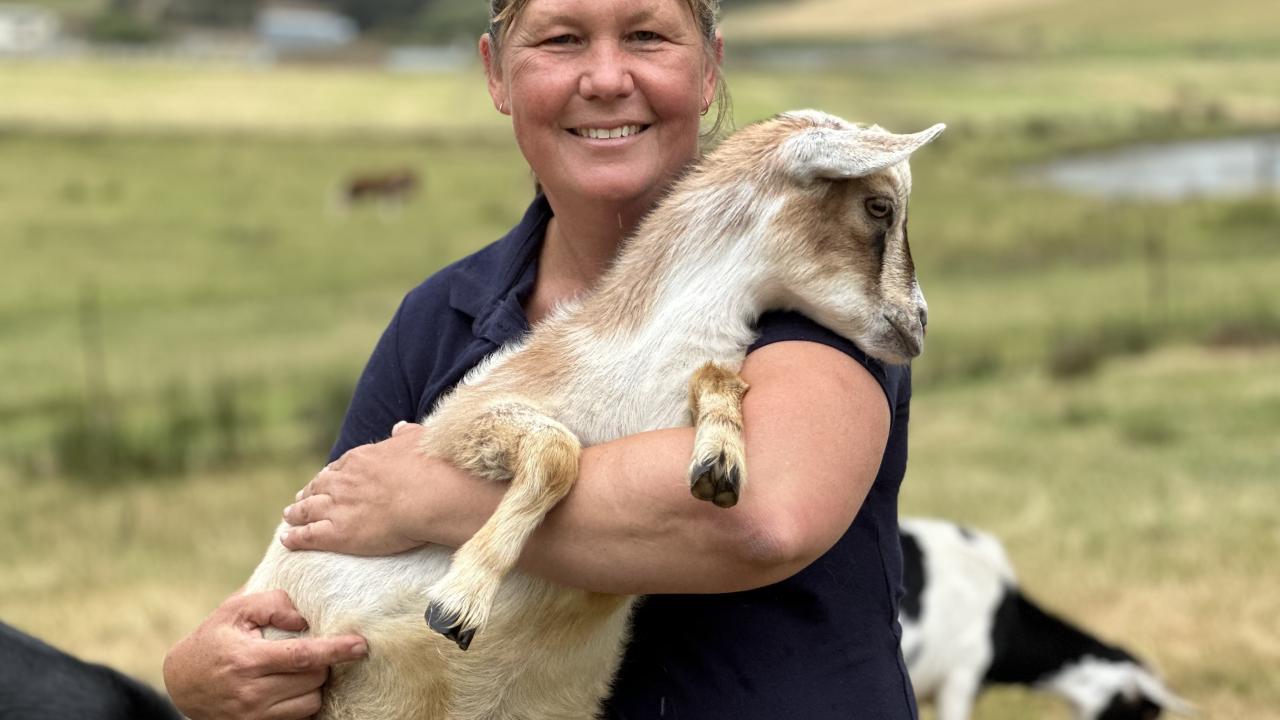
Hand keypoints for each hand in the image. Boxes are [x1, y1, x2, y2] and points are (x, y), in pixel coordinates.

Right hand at [163, 589, 366, 719]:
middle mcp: (252, 693)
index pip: (303, 656)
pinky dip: (303, 702)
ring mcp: (254, 716)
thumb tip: (304, 618)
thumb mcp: (235, 610)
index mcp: (248, 660)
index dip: (336, 650)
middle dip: (321, 662)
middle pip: (313, 679)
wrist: (182, 682)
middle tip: (310, 650)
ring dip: (314, 684)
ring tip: (298, 670)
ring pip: (310, 701)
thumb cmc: (215, 639)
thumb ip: (271, 603)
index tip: (361, 645)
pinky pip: (299, 718)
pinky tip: (292, 687)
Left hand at [281, 422, 433, 555]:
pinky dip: (294, 538)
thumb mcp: (418, 439)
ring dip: (295, 514)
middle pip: (318, 487)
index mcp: (360, 460)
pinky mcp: (337, 533)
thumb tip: (399, 426)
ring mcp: (337, 507)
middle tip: (300, 498)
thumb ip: (405, 434)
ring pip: (307, 510)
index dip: (330, 475)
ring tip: (288, 517)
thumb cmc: (430, 467)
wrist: (428, 496)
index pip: (338, 468)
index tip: (325, 479)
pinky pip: (308, 536)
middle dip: (307, 492)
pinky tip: (286, 540)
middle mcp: (342, 482)